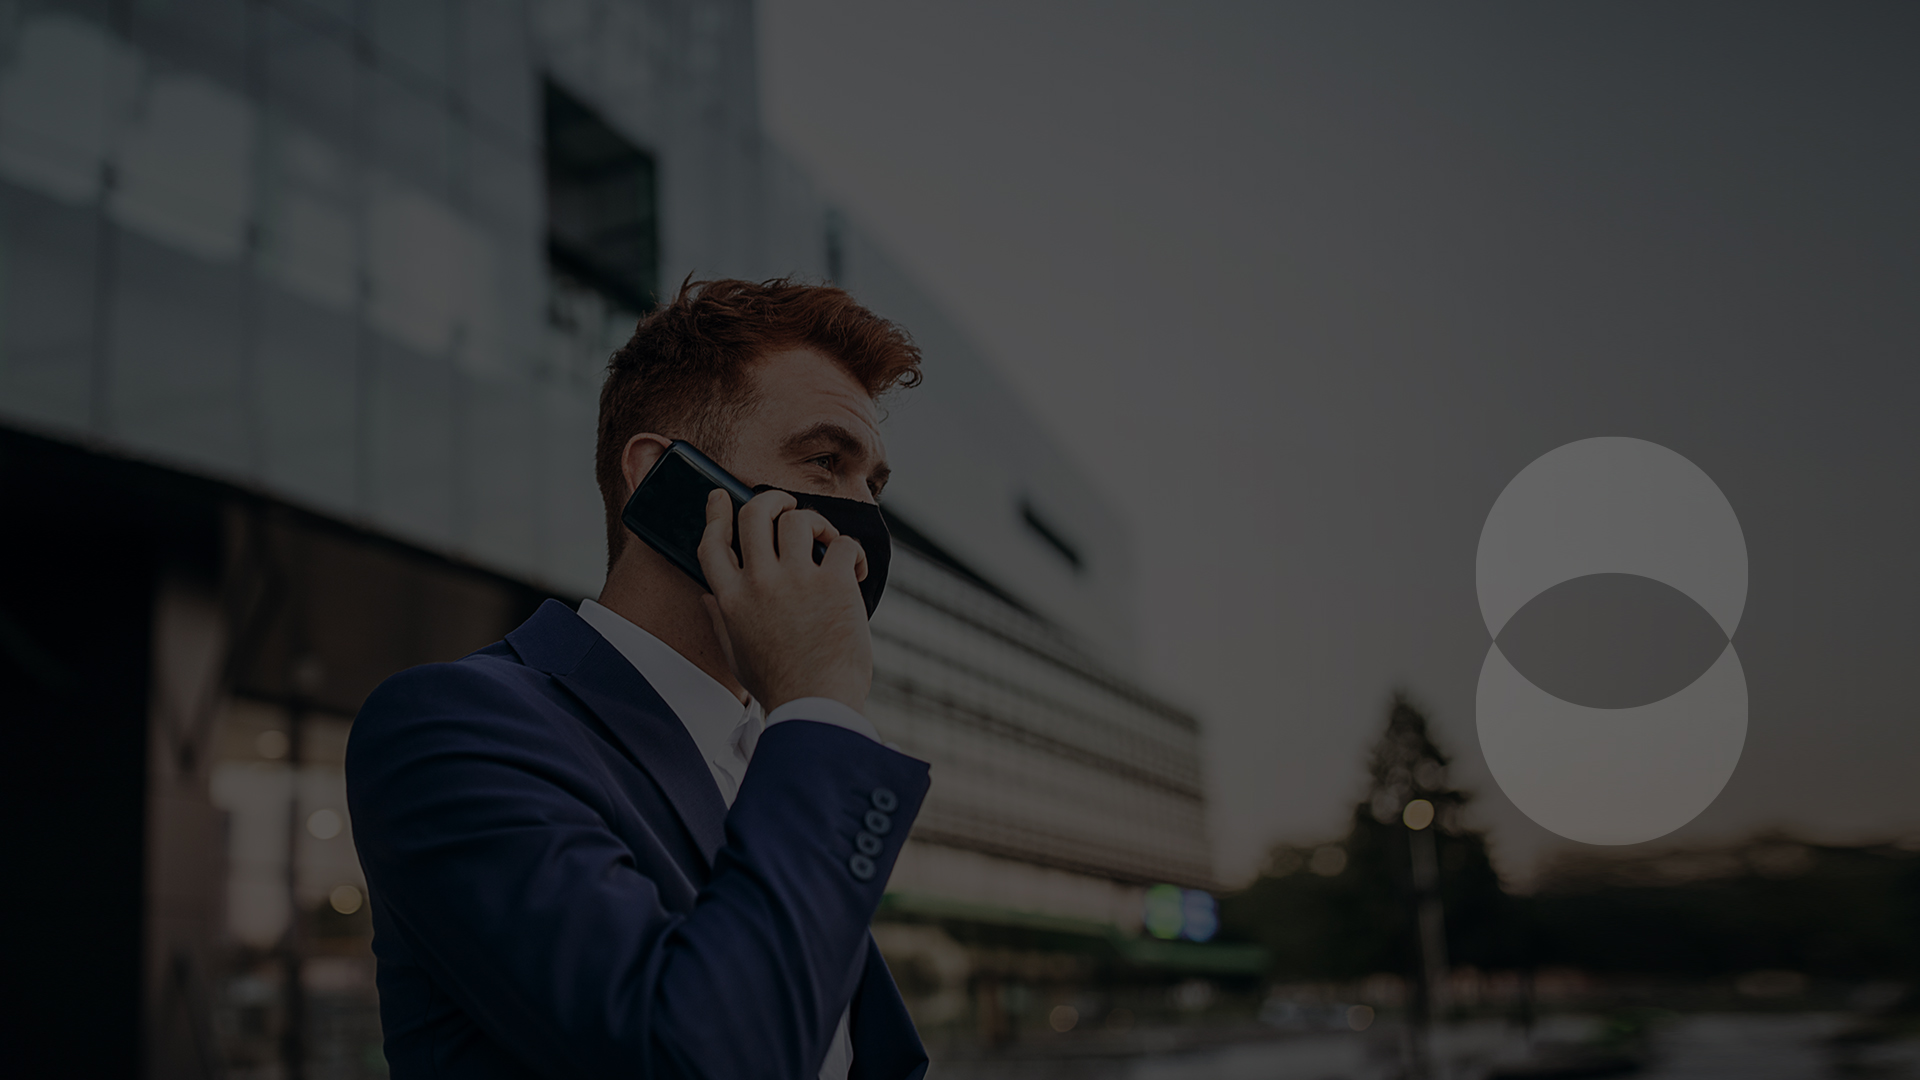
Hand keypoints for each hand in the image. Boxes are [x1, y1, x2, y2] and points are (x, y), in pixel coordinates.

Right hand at [696, 489, 872, 712]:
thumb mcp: (736, 655)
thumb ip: (721, 621)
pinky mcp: (833, 585)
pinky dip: (852, 551)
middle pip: (754, 514)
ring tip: (825, 541)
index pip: (712, 542)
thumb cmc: (779, 686)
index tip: (720, 497)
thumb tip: (709, 598)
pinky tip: (855, 570)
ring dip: (814, 522)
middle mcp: (759, 583)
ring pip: (798, 520)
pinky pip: (843, 544)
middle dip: (772, 501)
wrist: (816, 706)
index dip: (715, 513)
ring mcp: (796, 581)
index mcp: (731, 599)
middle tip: (787, 508)